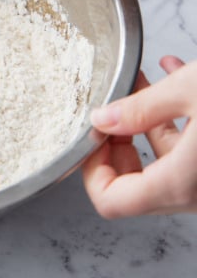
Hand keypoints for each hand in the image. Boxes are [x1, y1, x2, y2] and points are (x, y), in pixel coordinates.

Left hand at [82, 57, 196, 217]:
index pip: (111, 201)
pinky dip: (177, 121)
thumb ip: (141, 108)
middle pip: (134, 185)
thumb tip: (104, 118)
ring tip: (141, 79)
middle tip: (112, 108)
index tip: (92, 135)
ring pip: (164, 162)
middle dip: (117, 140)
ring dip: (148, 121)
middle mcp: (194, 194)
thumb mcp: (191, 91)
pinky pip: (188, 153)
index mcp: (178, 184)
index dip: (91, 168)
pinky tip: (175, 76)